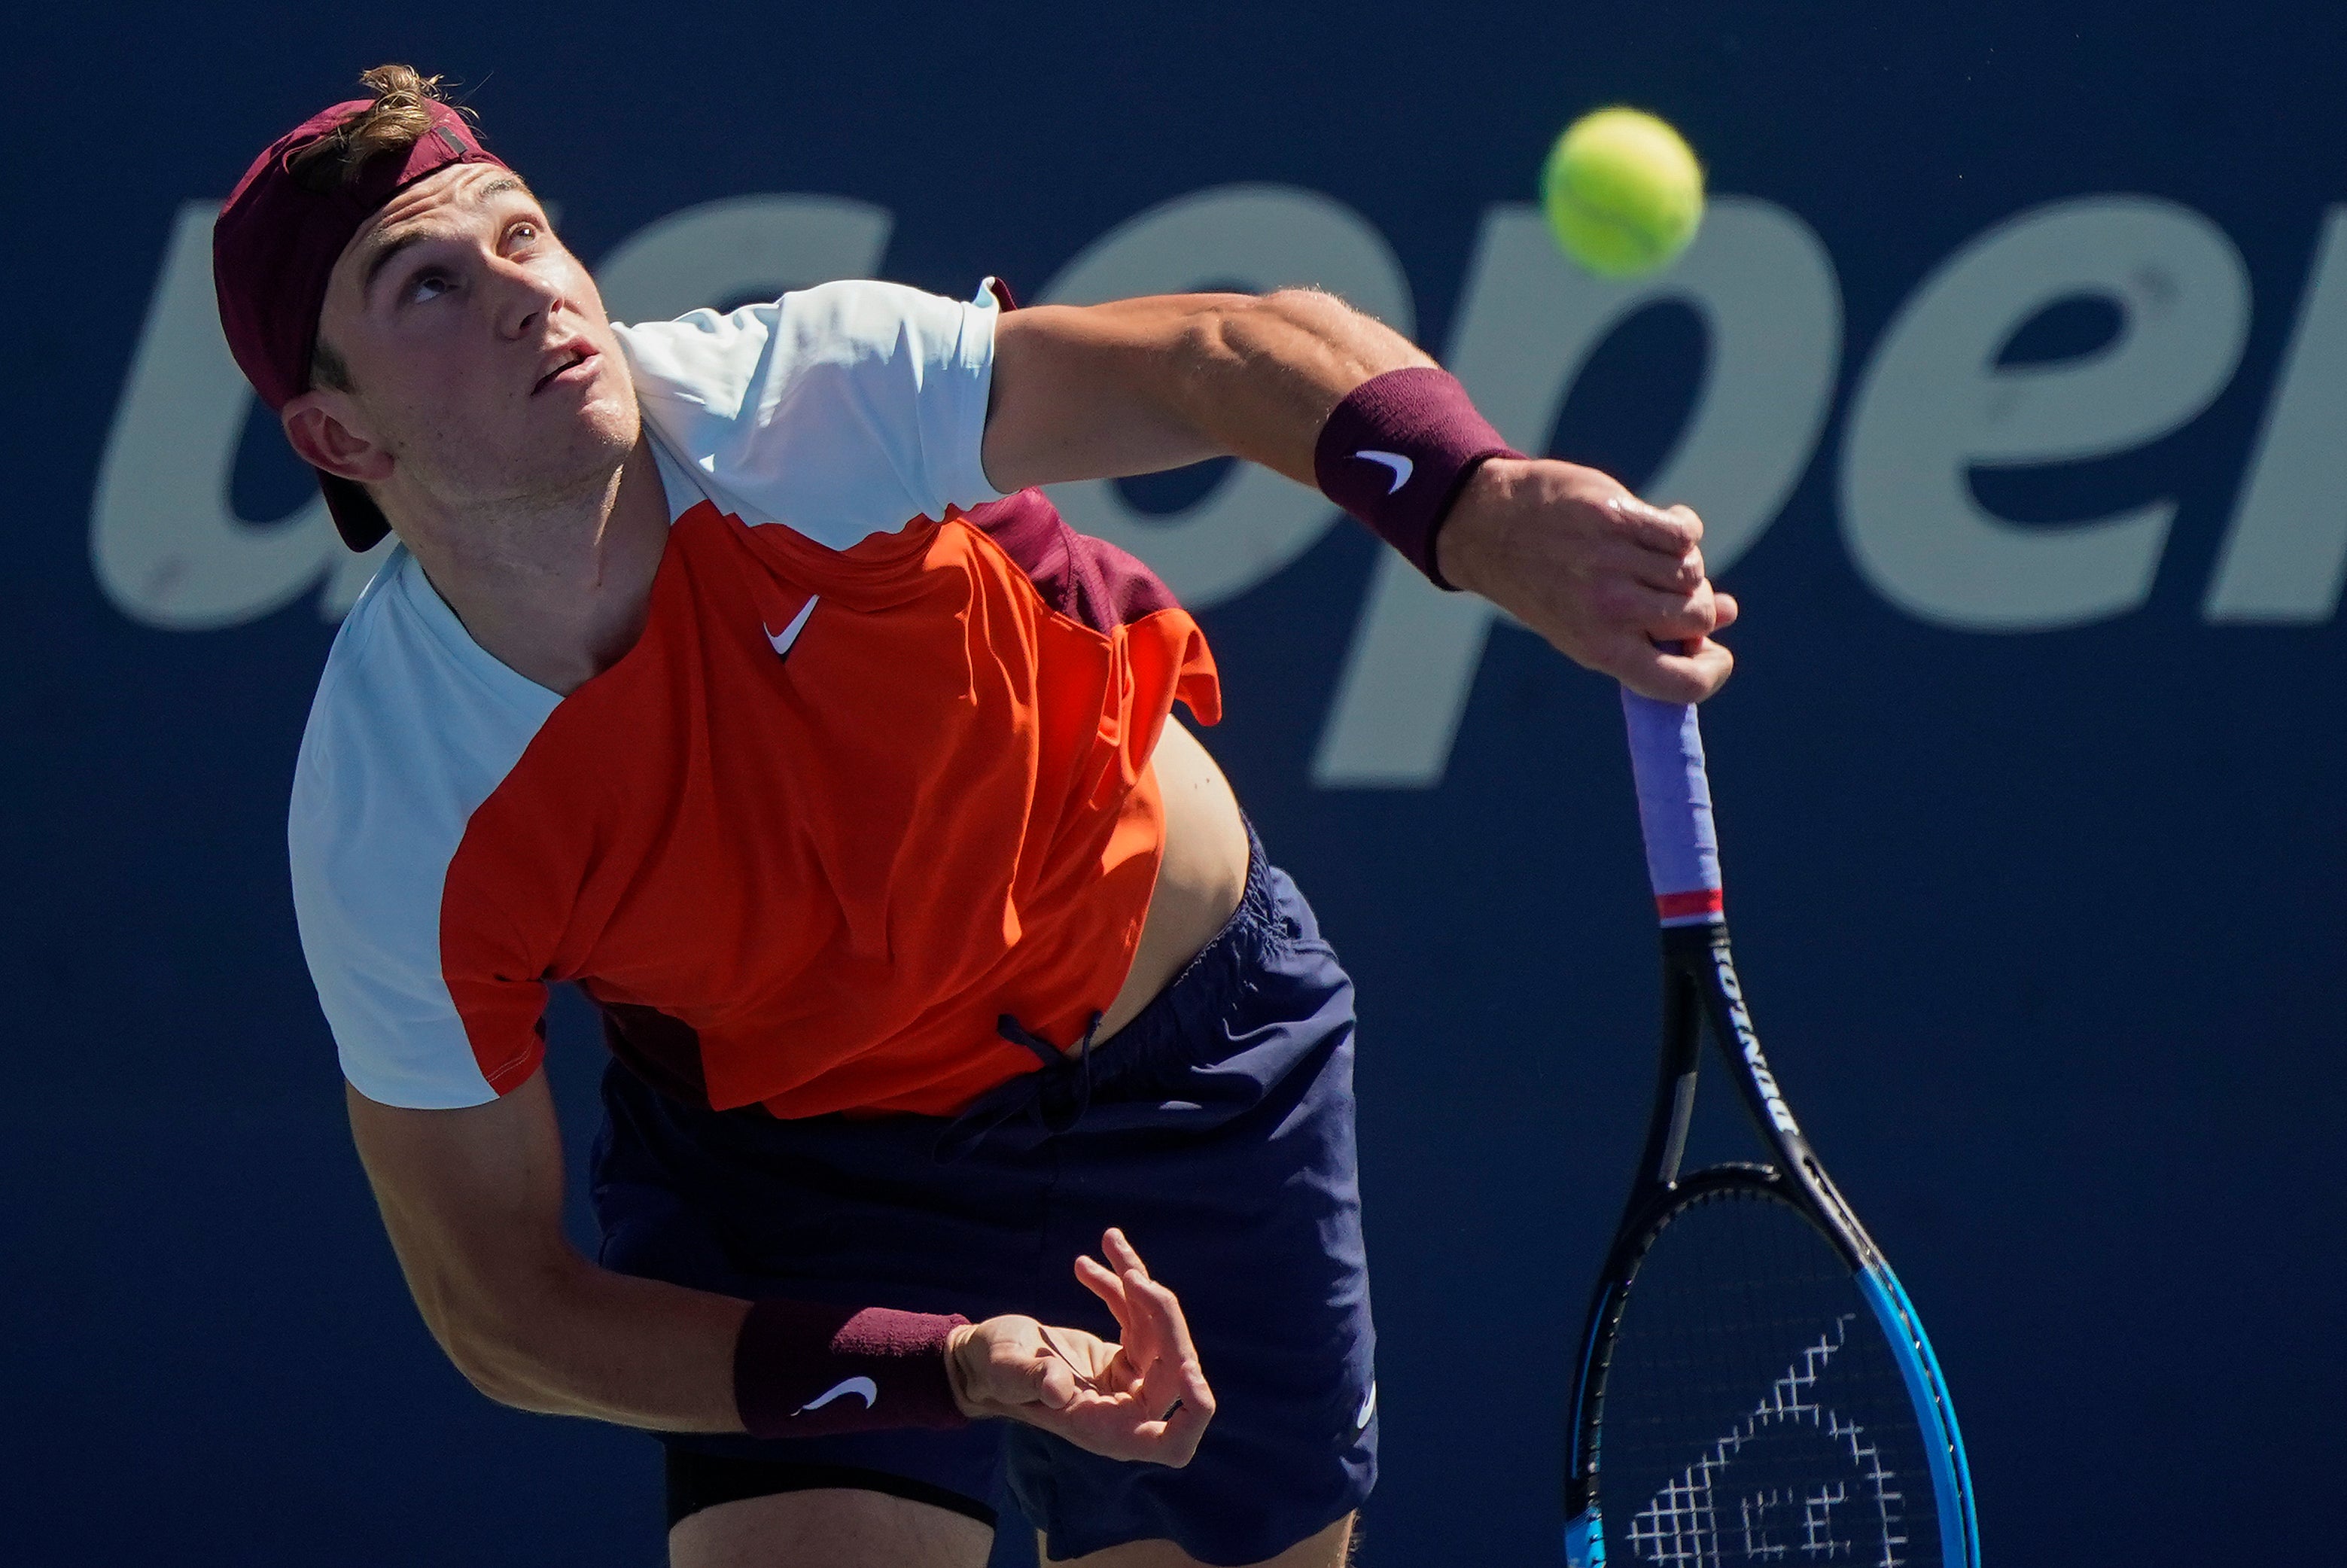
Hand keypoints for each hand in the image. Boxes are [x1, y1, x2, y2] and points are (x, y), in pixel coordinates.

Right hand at [944, 1228, 1213, 1466]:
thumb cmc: (989, 1373)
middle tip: (1133, 1278)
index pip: (1174, 1442)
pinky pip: (1137, 1315)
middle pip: (1175, 1366)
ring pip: (1160, 1330)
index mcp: (1109, 1430)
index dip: (1193, 1412)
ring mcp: (1127, 1380)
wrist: (980, 1357)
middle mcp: (1126, 1408)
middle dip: (1163, 1317)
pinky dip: (1121, 1282)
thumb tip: (1059, 1389)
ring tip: (1111, 1242)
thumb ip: (1032, 1380)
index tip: (1189, 1371)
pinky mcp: (1122, 1353)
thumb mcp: (1006, 1372)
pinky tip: (1091, 1260)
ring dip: (1139, 1282)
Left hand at [1436, 457, 1738, 702]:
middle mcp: (1611, 611)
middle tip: (1662, 590)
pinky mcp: (1620, 518)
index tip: (1714, 651)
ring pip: (1693, 571)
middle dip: (1694, 603)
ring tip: (1649, 557)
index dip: (1713, 671)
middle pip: (1698, 616)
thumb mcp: (1590, 626)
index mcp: (1603, 651)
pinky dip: (1682, 528)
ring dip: (1682, 563)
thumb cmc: (1550, 585)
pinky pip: (1684, 533)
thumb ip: (1654, 631)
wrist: (1492, 528)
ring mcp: (1615, 563)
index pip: (1683, 684)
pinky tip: (1661, 524)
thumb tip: (1728, 614)